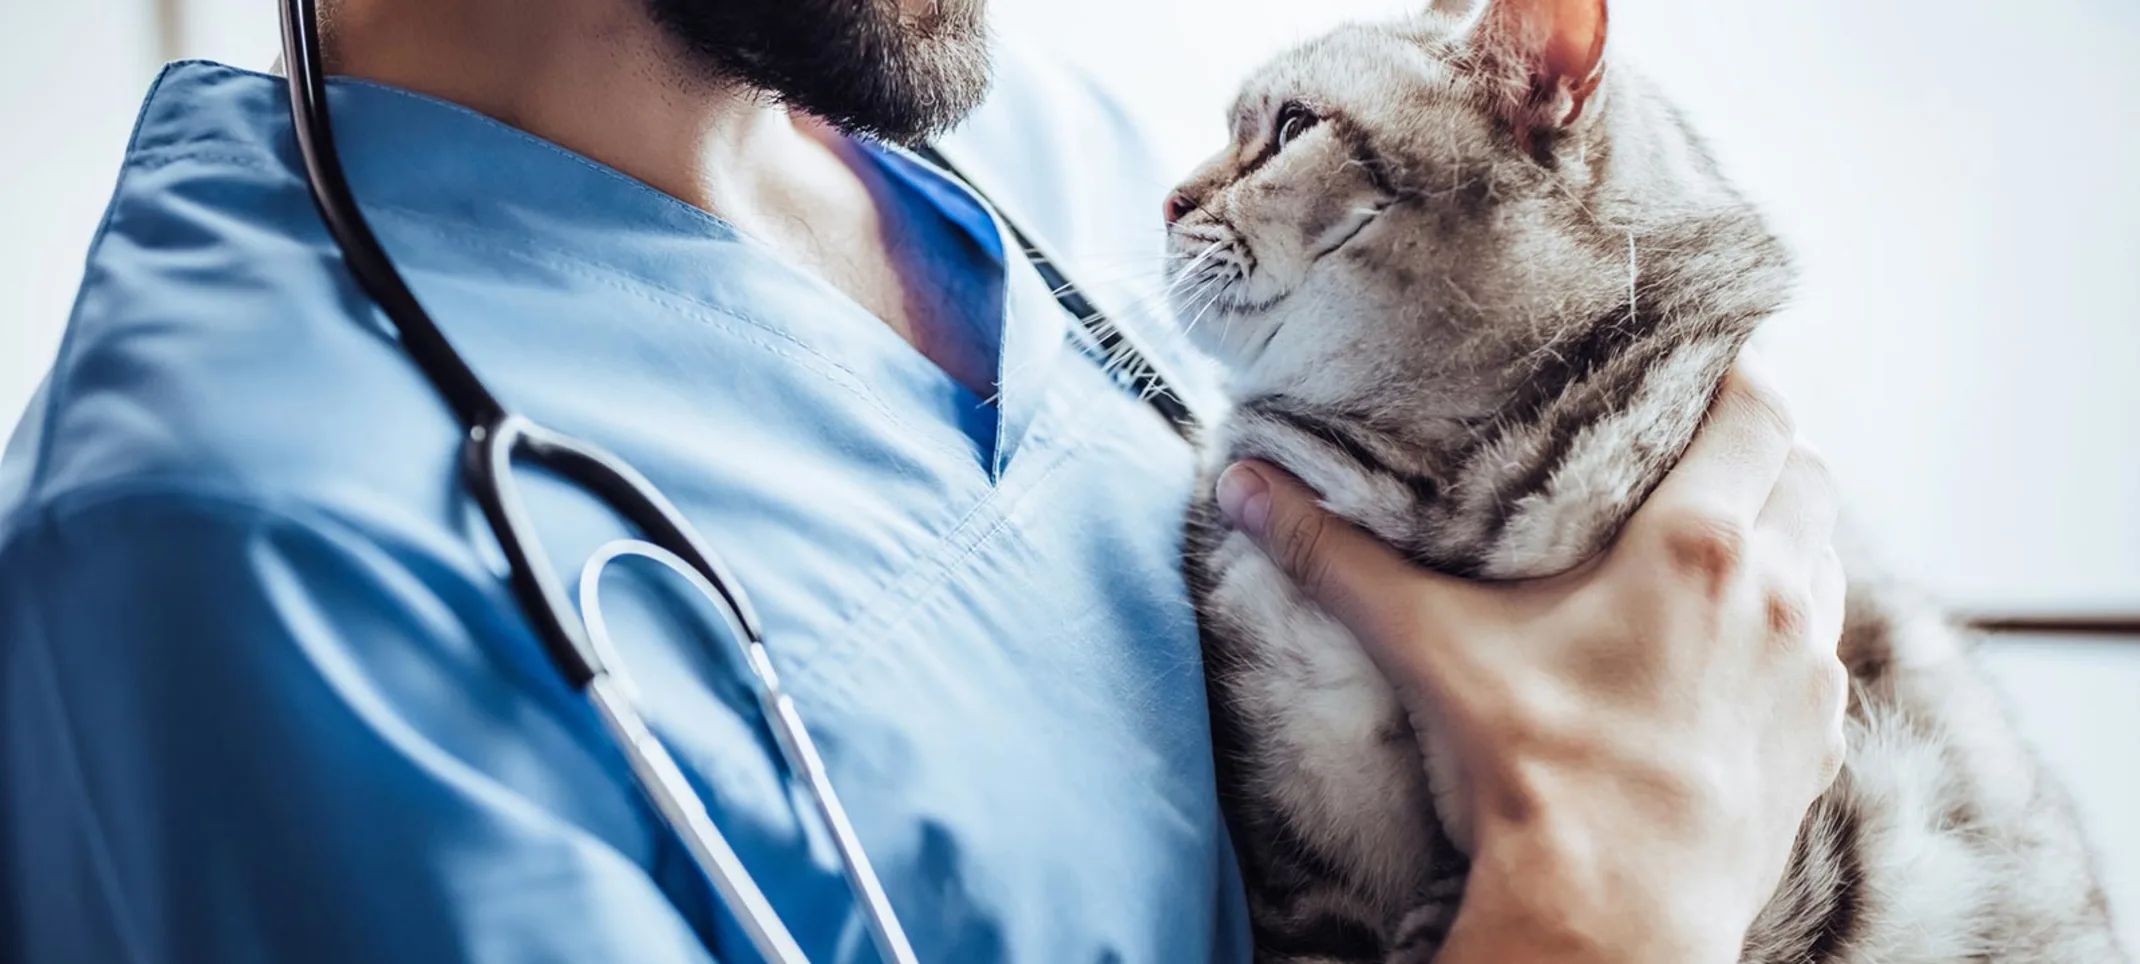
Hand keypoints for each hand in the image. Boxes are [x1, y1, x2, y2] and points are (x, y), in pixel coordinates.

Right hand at [1215, 364, 1846, 962]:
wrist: (1613, 911)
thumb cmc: (1533, 768)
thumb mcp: (1430, 645)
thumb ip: (1337, 557)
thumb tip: (1245, 488)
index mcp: (1699, 543)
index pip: (1760, 409)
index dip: (1736, 377)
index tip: (1697, 371)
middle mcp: (1779, 593)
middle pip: (1807, 474)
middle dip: (1761, 455)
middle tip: (1693, 456)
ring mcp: (1811, 673)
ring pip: (1825, 561)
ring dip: (1785, 540)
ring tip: (1714, 549)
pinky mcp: (1821, 743)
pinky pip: (1824, 656)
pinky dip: (1790, 633)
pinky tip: (1729, 655)